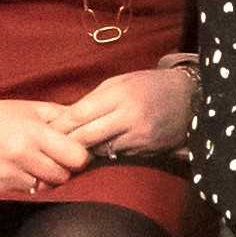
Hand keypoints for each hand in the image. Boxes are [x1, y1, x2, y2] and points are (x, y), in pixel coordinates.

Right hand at [0, 84, 98, 198]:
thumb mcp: (32, 108)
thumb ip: (63, 116)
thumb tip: (92, 125)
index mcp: (33, 132)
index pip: (76, 157)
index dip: (79, 156)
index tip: (74, 151)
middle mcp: (21, 154)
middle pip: (63, 176)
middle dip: (63, 168)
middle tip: (55, 158)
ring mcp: (7, 173)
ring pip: (45, 187)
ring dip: (45, 178)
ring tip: (36, 163)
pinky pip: (25, 192)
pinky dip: (27, 183)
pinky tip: (19, 169)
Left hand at [61, 60, 196, 161]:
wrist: (188, 98)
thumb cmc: (149, 86)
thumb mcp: (121, 82)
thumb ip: (95, 99)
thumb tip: (68, 118)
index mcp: (119, 93)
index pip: (80, 114)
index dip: (60, 126)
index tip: (47, 132)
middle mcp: (129, 115)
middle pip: (86, 136)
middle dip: (67, 143)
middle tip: (51, 148)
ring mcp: (139, 135)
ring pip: (101, 149)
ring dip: (87, 150)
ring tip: (74, 150)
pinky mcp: (147, 150)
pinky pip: (118, 154)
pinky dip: (109, 152)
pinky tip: (105, 148)